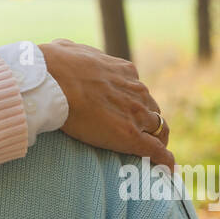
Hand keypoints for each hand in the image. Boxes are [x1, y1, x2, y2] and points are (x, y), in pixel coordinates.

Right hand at [39, 39, 173, 169]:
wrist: (53, 80)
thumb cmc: (54, 64)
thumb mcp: (69, 48)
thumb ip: (75, 53)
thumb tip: (66, 51)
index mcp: (125, 71)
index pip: (138, 91)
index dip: (134, 103)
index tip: (126, 112)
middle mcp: (136, 91)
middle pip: (151, 110)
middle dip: (147, 122)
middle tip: (139, 136)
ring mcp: (136, 114)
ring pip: (158, 129)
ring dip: (155, 139)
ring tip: (151, 155)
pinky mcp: (131, 136)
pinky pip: (156, 151)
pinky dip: (164, 160)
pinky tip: (166, 170)